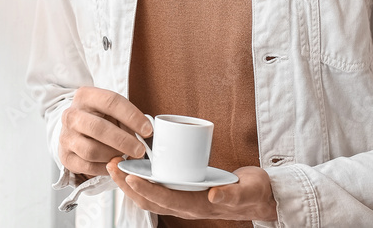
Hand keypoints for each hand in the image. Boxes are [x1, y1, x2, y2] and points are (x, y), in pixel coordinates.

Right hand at [58, 87, 152, 177]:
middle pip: (99, 128)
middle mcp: (71, 115)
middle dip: (124, 141)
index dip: (132, 116)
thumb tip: (147, 136)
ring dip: (113, 156)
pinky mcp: (65, 156)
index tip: (148, 130)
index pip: (111, 101)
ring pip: (92, 150)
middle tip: (140, 151)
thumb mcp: (111, 111)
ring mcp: (65, 136)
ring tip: (125, 156)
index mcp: (85, 96)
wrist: (74, 130)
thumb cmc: (100, 118)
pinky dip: (105, 168)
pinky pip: (88, 166)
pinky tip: (114, 164)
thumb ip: (127, 120)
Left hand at [106, 158, 277, 221]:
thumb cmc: (254, 192)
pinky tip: (131, 168)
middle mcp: (187, 206)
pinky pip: (155, 190)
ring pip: (148, 197)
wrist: (260, 197)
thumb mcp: (249, 190)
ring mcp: (183, 201)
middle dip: (128, 185)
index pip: (167, 200)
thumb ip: (234, 194)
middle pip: (150, 200)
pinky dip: (139, 181)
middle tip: (112, 165)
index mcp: (200, 205)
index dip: (147, 190)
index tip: (131, 176)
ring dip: (129, 183)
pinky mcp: (182, 193)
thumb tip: (214, 196)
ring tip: (114, 166)